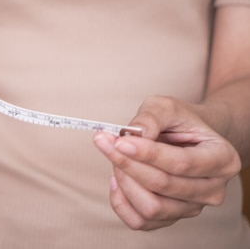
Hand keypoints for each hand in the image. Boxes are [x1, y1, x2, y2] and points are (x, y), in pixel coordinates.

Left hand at [93, 95, 240, 229]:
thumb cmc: (179, 122)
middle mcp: (212, 189)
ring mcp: (192, 208)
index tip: (120, 141)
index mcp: (222, 159)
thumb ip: (151, 117)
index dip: (148, 153)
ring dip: (125, 181)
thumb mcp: (167, 107)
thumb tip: (134, 134)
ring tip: (115, 158)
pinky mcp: (170, 218)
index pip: (182, 163)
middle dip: (128, 163)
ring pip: (151, 208)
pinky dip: (120, 201)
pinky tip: (117, 178)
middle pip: (164, 185)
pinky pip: (139, 221)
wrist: (186, 139)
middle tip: (106, 142)